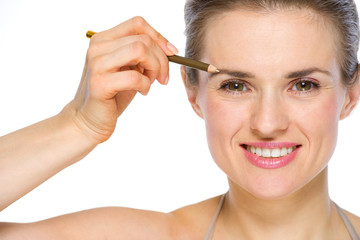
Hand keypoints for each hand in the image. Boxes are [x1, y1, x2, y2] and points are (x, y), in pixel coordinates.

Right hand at [64, 16, 177, 143]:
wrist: (89, 120)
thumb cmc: (113, 95)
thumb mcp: (128, 68)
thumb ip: (142, 54)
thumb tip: (168, 49)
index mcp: (104, 39)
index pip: (137, 24)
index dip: (159, 37)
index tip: (171, 53)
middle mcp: (97, 47)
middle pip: (143, 39)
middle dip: (161, 59)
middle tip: (161, 77)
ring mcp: (97, 64)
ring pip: (140, 50)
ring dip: (153, 68)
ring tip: (150, 82)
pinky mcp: (100, 83)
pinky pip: (135, 77)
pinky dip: (146, 85)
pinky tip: (142, 92)